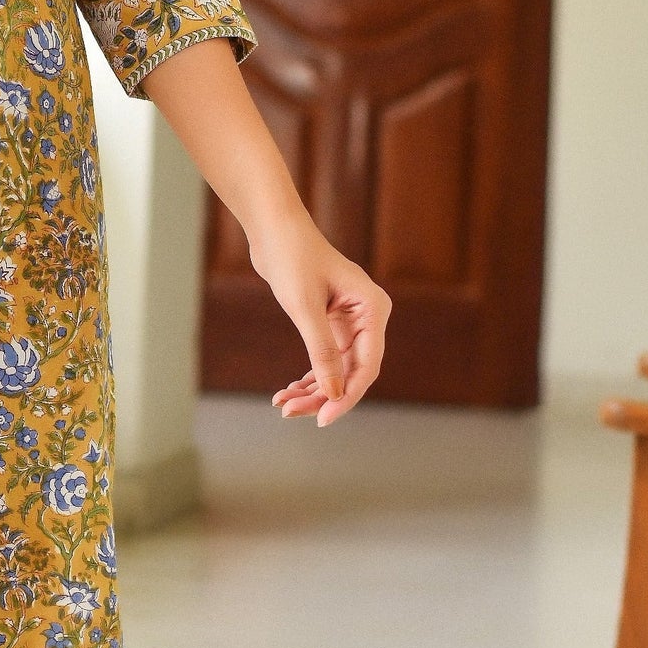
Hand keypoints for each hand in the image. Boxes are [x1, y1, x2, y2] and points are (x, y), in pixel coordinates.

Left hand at [249, 212, 390, 425]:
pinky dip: (307, 376)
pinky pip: (325, 358)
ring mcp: (350, 320)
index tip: (323, 418)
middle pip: (352, 371)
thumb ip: (322, 351)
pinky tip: (287, 391)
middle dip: (323, 396)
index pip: (367, 366)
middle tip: (291, 413)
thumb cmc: (292, 258)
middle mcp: (367, 316)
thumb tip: (335, 392)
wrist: (273, 228)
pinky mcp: (330, 321)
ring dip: (312, 390)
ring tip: (283, 405)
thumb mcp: (305, 307)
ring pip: (337, 369)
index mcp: (373, 309)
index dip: (346, 396)